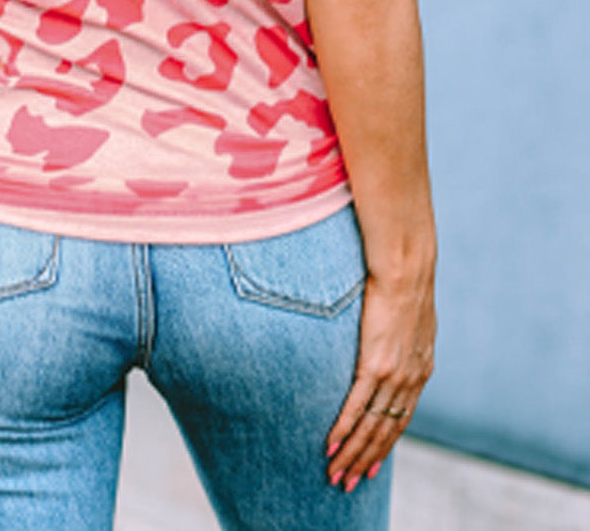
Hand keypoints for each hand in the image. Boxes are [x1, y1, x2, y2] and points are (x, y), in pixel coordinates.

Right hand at [325, 268, 435, 491]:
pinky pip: (356, 405)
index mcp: (420, 370)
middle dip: (366, 461)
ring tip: (336, 474)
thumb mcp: (415, 318)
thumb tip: (396, 338)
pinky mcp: (374, 364)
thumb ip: (406, 339)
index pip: (400, 419)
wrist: (407, 268)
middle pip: (385, 431)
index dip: (385, 447)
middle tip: (348, 484)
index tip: (372, 468)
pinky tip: (332, 444)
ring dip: (352, 453)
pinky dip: (344, 428)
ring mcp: (393, 375)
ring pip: (371, 426)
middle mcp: (410, 380)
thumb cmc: (407, 282)